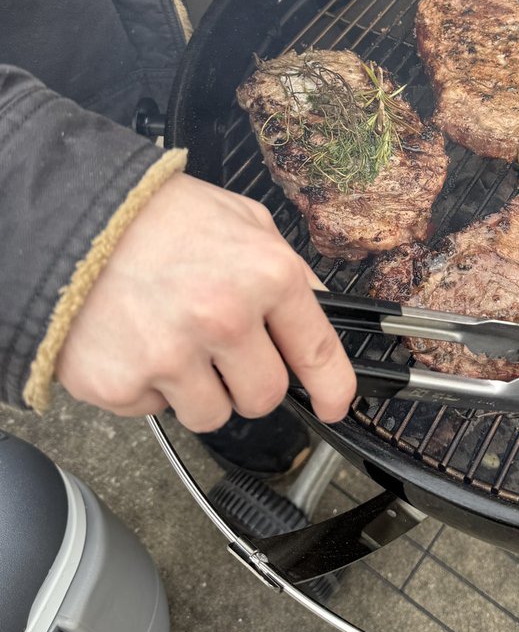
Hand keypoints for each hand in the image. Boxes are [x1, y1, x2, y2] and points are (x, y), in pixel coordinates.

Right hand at [55, 173, 356, 430]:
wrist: (71, 216)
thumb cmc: (157, 215)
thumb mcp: (243, 219)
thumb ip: (286, 267)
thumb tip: (317, 309)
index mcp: (265, 275)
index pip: (316, 351)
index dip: (332, 388)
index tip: (334, 404)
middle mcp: (223, 318)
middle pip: (264, 396)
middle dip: (248, 382)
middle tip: (220, 349)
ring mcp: (171, 356)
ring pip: (211, 415)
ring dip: (198, 390)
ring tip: (172, 340)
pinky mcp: (122, 384)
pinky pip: (153, 411)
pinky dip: (147, 386)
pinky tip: (136, 342)